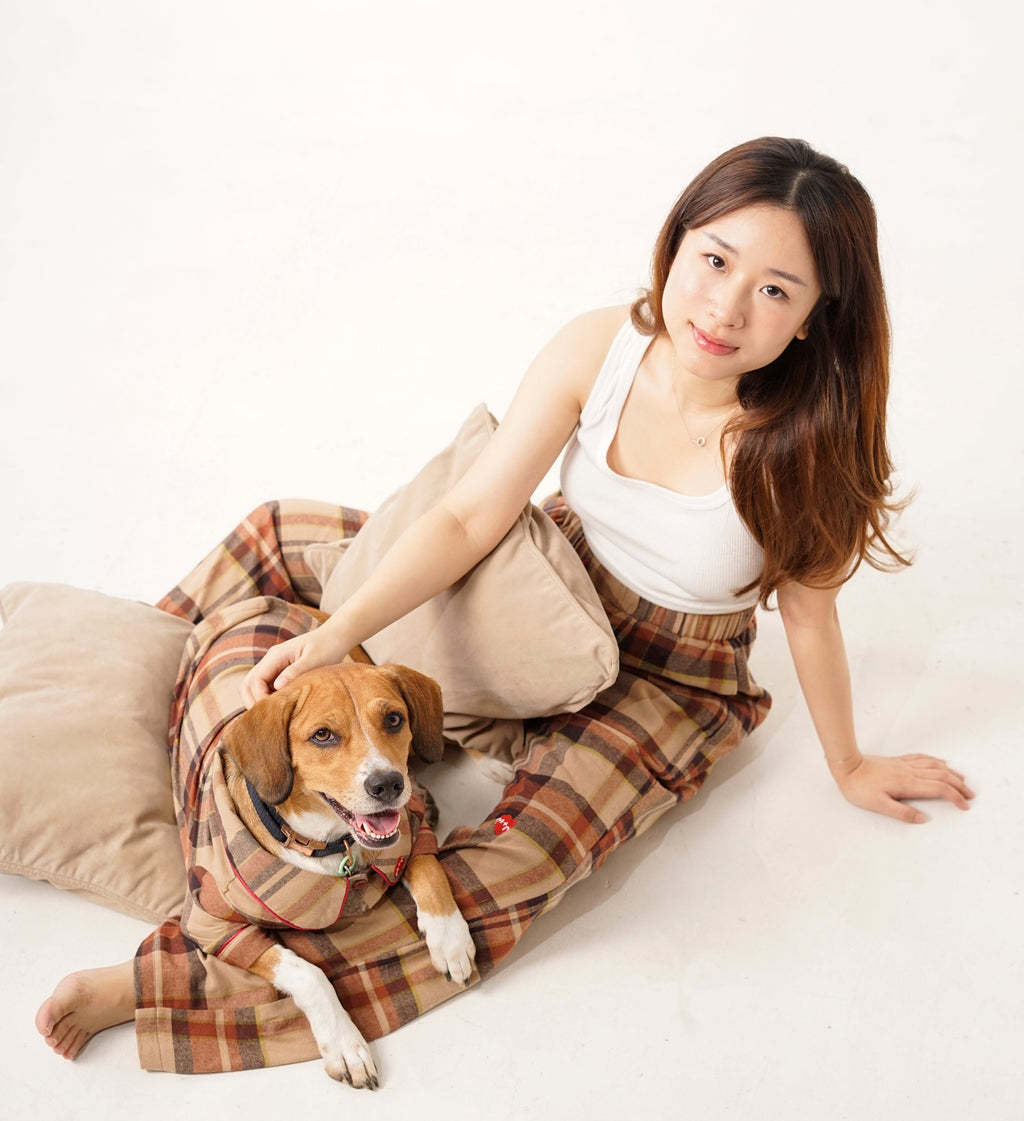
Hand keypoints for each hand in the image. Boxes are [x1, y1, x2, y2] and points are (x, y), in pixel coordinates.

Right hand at [240, 625, 350, 707]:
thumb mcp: (315, 659)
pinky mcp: (281, 673)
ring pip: (254, 688)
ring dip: (261, 702)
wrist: (336, 636)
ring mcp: (274, 667)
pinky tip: (283, 709)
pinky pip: (267, 688)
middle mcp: (270, 661)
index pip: (255, 681)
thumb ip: (296, 671)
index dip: (260, 698)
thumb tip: (278, 686)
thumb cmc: (327, 646)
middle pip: (247, 685)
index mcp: (275, 655)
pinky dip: (270, 699)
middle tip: (271, 720)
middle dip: (254, 703)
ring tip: (277, 717)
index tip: (275, 712)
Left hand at [829, 753, 974, 823]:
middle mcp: (910, 772)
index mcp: (908, 784)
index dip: (955, 797)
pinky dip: (935, 761)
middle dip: (959, 785)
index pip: (939, 789)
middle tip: (970, 794)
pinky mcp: (898, 761)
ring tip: (962, 779)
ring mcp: (905, 765)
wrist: (847, 766)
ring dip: (951, 773)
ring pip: (934, 766)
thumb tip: (922, 819)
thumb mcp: (878, 805)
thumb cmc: (859, 787)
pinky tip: (940, 762)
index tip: (965, 806)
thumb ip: (901, 813)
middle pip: (942, 776)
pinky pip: (922, 758)